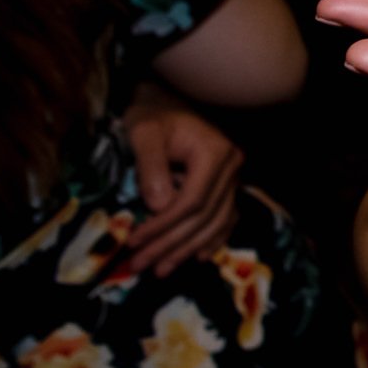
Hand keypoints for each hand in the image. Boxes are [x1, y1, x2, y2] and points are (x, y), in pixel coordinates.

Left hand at [121, 91, 243, 276]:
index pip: (192, 201)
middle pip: (203, 217)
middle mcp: (232, 168)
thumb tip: (157, 207)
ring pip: (216, 222)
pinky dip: (214, 239)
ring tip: (161, 269)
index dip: (163, 226)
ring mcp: (234, 177)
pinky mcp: (228, 184)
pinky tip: (199, 256)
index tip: (133, 241)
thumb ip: (151, 166)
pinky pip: (226, 217)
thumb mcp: (144, 131)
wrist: (170, 98)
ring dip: (188, 249)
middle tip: (140, 265)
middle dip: (170, 244)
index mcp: (215, 153)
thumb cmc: (154, 112)